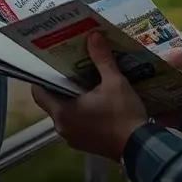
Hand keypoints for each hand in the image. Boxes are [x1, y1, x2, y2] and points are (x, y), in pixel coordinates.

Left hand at [31, 33, 147, 160]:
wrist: (141, 147)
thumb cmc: (123, 114)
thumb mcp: (115, 82)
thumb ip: (102, 58)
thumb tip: (94, 34)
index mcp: (62, 112)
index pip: (39, 93)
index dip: (42, 78)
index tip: (52, 65)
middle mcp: (62, 127)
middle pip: (51, 102)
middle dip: (59, 86)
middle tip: (69, 68)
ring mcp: (73, 139)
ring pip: (64, 113)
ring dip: (71, 99)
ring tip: (83, 81)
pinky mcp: (85, 144)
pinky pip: (75, 124)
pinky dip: (80, 112)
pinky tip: (94, 100)